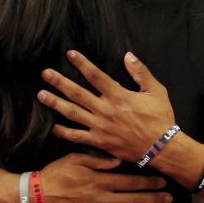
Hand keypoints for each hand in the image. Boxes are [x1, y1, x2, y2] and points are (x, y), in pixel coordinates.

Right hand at [38, 153, 170, 202]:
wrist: (36, 198)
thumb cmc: (55, 175)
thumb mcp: (74, 159)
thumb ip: (97, 160)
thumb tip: (118, 161)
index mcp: (100, 181)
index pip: (130, 182)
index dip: (148, 182)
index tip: (162, 181)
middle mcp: (102, 199)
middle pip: (134, 200)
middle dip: (153, 199)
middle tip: (169, 199)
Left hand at [39, 51, 176, 163]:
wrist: (161, 148)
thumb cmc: (160, 118)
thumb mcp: (155, 91)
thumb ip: (140, 72)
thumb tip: (128, 55)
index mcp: (118, 96)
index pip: (95, 76)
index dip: (81, 63)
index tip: (69, 54)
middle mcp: (106, 110)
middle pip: (77, 93)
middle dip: (59, 82)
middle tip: (45, 74)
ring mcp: (100, 127)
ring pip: (73, 113)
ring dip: (56, 103)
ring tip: (41, 95)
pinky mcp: (100, 142)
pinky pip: (77, 137)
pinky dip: (64, 132)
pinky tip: (53, 126)